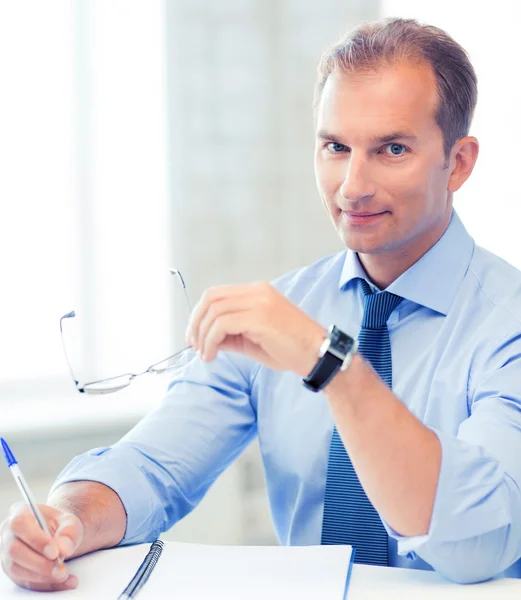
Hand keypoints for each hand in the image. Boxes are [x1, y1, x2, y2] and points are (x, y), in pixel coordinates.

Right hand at [0, 501, 82, 590]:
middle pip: (15, 550)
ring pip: (16, 569)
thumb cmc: (60, 526)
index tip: (54, 552)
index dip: (36, 539)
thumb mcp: (70, 522)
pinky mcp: (12, 571)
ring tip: (63, 574)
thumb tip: (63, 548)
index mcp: (20, 513)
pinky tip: (64, 582)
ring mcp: (6, 554)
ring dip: (41, 576)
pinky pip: (25, 581)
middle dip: (39, 563)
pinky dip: (45, 584)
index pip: (20, 524)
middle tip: (60, 569)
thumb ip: (69, 532)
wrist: (57, 535)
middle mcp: (8, 533)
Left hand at [186, 281, 325, 375]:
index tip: (193, 335)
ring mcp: (259, 302)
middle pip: (211, 298)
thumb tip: (206, 339)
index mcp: (257, 291)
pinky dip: (211, 341)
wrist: (318, 354)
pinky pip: (223, 325)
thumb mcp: (253, 339)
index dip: (198, 314)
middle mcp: (257, 291)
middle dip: (196, 323)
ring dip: (202, 336)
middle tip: (193, 345)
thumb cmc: (290, 348)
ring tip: (205, 355)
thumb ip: (230, 333)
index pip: (216, 293)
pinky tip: (212, 355)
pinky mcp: (260, 317)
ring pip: (214, 312)